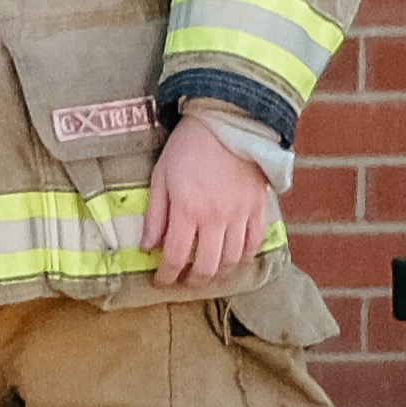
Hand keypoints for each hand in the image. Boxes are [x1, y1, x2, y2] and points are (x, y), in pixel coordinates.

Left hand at [147, 112, 272, 289]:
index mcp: (188, 210)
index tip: (160, 281)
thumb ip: (155, 216)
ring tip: (207, 276)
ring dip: (219, 274)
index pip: (175, 256)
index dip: (167, 275)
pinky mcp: (259, 209)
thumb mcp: (161, 178)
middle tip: (184, 282)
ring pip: (232, 260)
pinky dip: (244, 257)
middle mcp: (216, 218)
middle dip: (193, 281)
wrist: (228, 124)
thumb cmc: (187, 148)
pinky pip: (254, 243)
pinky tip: (233, 261)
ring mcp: (241, 215)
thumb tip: (146, 248)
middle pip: (207, 266)